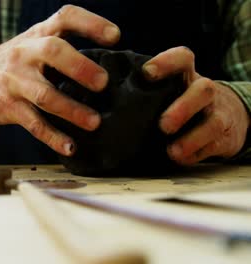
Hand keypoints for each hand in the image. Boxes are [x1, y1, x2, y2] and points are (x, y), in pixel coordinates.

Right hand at [0, 5, 119, 155]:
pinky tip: (69, 147)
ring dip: (72, 109)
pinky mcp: (9, 107)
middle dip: (80, 67)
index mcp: (38, 34)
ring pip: (45, 94)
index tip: (115, 36)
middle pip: (53, 51)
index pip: (65, 17)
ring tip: (94, 122)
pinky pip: (34, 124)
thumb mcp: (34, 43)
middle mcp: (25, 53)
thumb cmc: (16, 62)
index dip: (91, 23)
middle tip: (103, 83)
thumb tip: (107, 66)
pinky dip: (53, 137)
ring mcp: (15, 81)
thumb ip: (63, 47)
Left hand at [143, 47, 249, 164]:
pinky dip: (196, 154)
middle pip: (203, 90)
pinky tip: (180, 159)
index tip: (146, 72)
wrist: (225, 118)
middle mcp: (204, 92)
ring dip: (192, 138)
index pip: (182, 59)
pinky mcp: (222, 138)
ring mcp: (216, 114)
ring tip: (173, 150)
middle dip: (183, 108)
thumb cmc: (180, 101)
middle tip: (164, 125)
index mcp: (186, 76)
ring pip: (213, 122)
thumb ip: (143, 90)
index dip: (167, 62)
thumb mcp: (167, 90)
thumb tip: (102, 97)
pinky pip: (213, 146)